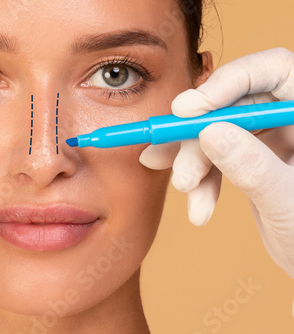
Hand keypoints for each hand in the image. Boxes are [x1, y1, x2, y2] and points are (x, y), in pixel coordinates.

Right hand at [139, 48, 293, 278]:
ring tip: (184, 189)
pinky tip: (198, 206)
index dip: (229, 82)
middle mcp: (290, 117)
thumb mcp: (289, 204)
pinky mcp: (254, 157)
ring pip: (218, 130)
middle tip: (180, 168)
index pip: (273, 71)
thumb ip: (254, 167)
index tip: (188, 110)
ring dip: (193, 161)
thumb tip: (210, 132)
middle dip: (198, 137)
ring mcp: (272, 137)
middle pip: (234, 104)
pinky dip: (202, 180)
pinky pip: (217, 156)